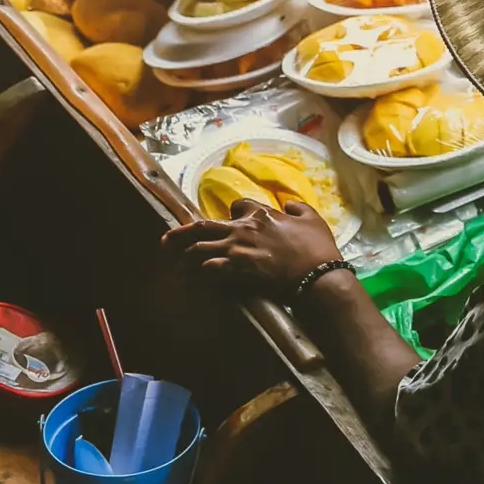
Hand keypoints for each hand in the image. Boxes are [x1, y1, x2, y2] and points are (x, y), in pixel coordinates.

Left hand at [162, 197, 340, 297]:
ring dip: (184, 257)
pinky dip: (197, 274)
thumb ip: (297, 208)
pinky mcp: (237, 270)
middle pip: (202, 226)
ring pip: (199, 249)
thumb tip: (288, 204)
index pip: (236, 205)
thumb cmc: (317, 247)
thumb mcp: (311, 218)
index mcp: (260, 213)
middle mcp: (243, 228)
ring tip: (174, 266)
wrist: (317, 274)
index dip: (231, 212)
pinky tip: (191, 279)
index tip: (229, 218)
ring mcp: (237, 250)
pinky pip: (208, 269)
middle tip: (166, 241)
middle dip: (180, 233)